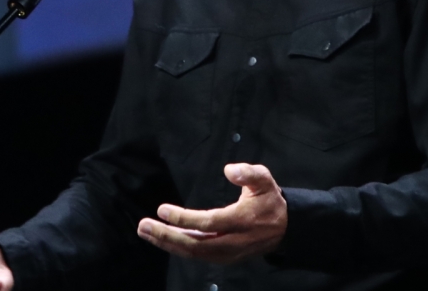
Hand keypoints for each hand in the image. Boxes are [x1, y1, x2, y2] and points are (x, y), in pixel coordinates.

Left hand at [136, 163, 286, 263]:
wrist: (284, 229)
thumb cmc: (269, 200)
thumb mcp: (265, 180)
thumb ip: (249, 173)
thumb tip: (229, 170)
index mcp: (242, 221)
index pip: (209, 223)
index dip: (184, 219)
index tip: (162, 210)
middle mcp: (233, 242)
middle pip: (195, 244)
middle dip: (167, 236)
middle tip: (143, 225)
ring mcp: (228, 254)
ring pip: (193, 253)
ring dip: (167, 243)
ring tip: (146, 231)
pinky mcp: (223, 258)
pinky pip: (197, 255)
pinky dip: (177, 247)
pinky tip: (162, 237)